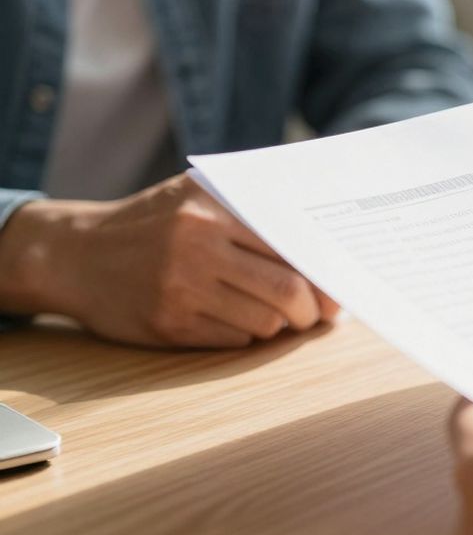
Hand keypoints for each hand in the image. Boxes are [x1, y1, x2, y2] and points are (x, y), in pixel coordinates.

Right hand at [0, 173, 338, 347]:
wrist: (73, 254)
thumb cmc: (152, 222)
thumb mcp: (196, 195)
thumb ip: (252, 209)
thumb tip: (321, 240)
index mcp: (211, 209)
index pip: (290, 246)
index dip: (323, 274)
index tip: (337, 287)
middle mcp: (196, 246)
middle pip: (287, 290)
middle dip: (312, 309)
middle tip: (318, 314)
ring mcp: (181, 289)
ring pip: (264, 321)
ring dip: (279, 324)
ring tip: (276, 314)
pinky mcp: (168, 326)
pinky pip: (233, 340)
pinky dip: (246, 334)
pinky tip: (236, 320)